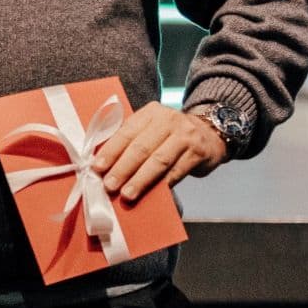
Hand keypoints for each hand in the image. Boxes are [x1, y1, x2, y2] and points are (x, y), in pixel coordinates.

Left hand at [93, 103, 226, 203]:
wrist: (210, 133)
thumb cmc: (171, 135)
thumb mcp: (152, 128)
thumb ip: (131, 141)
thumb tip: (105, 165)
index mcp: (150, 113)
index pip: (126, 132)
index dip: (111, 151)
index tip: (97, 168)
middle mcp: (168, 120)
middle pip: (141, 147)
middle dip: (123, 168)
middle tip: (109, 185)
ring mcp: (185, 135)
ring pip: (158, 161)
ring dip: (141, 180)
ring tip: (127, 194)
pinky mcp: (197, 152)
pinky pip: (176, 171)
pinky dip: (163, 184)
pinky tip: (152, 194)